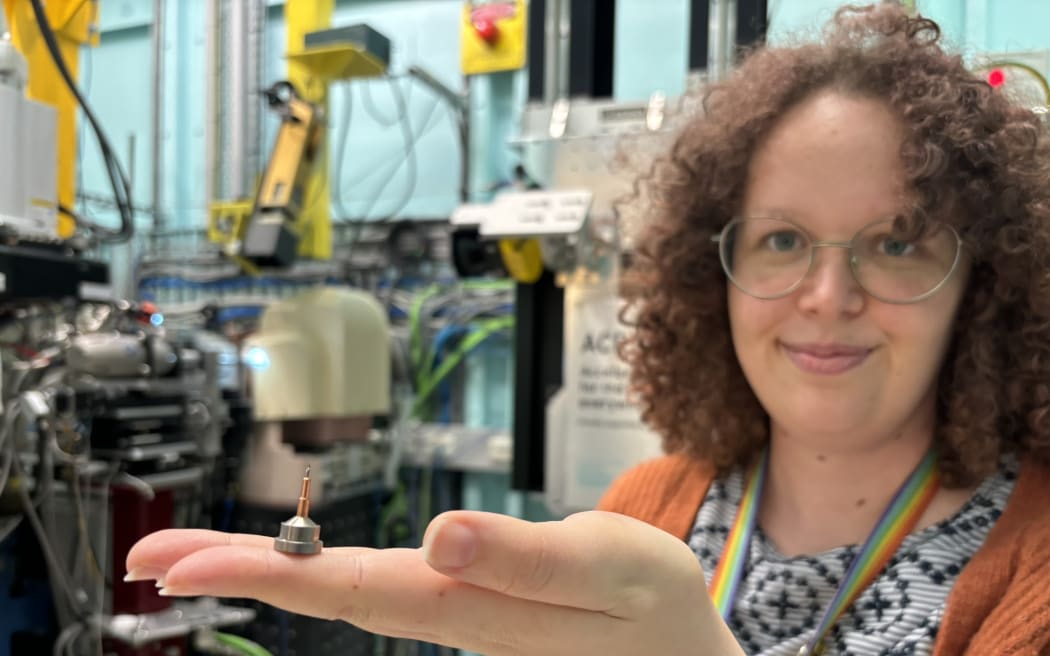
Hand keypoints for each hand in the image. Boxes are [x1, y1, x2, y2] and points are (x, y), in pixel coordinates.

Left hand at [125, 510, 742, 655]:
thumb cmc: (656, 612)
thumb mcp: (612, 572)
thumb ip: (528, 560)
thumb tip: (440, 537)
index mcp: (477, 607)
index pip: (348, 585)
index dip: (260, 571)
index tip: (176, 562)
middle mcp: (453, 619)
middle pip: (329, 594)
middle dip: (237, 573)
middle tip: (151, 557)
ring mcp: (459, 621)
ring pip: (350, 594)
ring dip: (272, 572)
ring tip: (200, 556)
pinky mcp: (472, 611)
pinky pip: (385, 594)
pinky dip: (326, 576)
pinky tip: (302, 569)